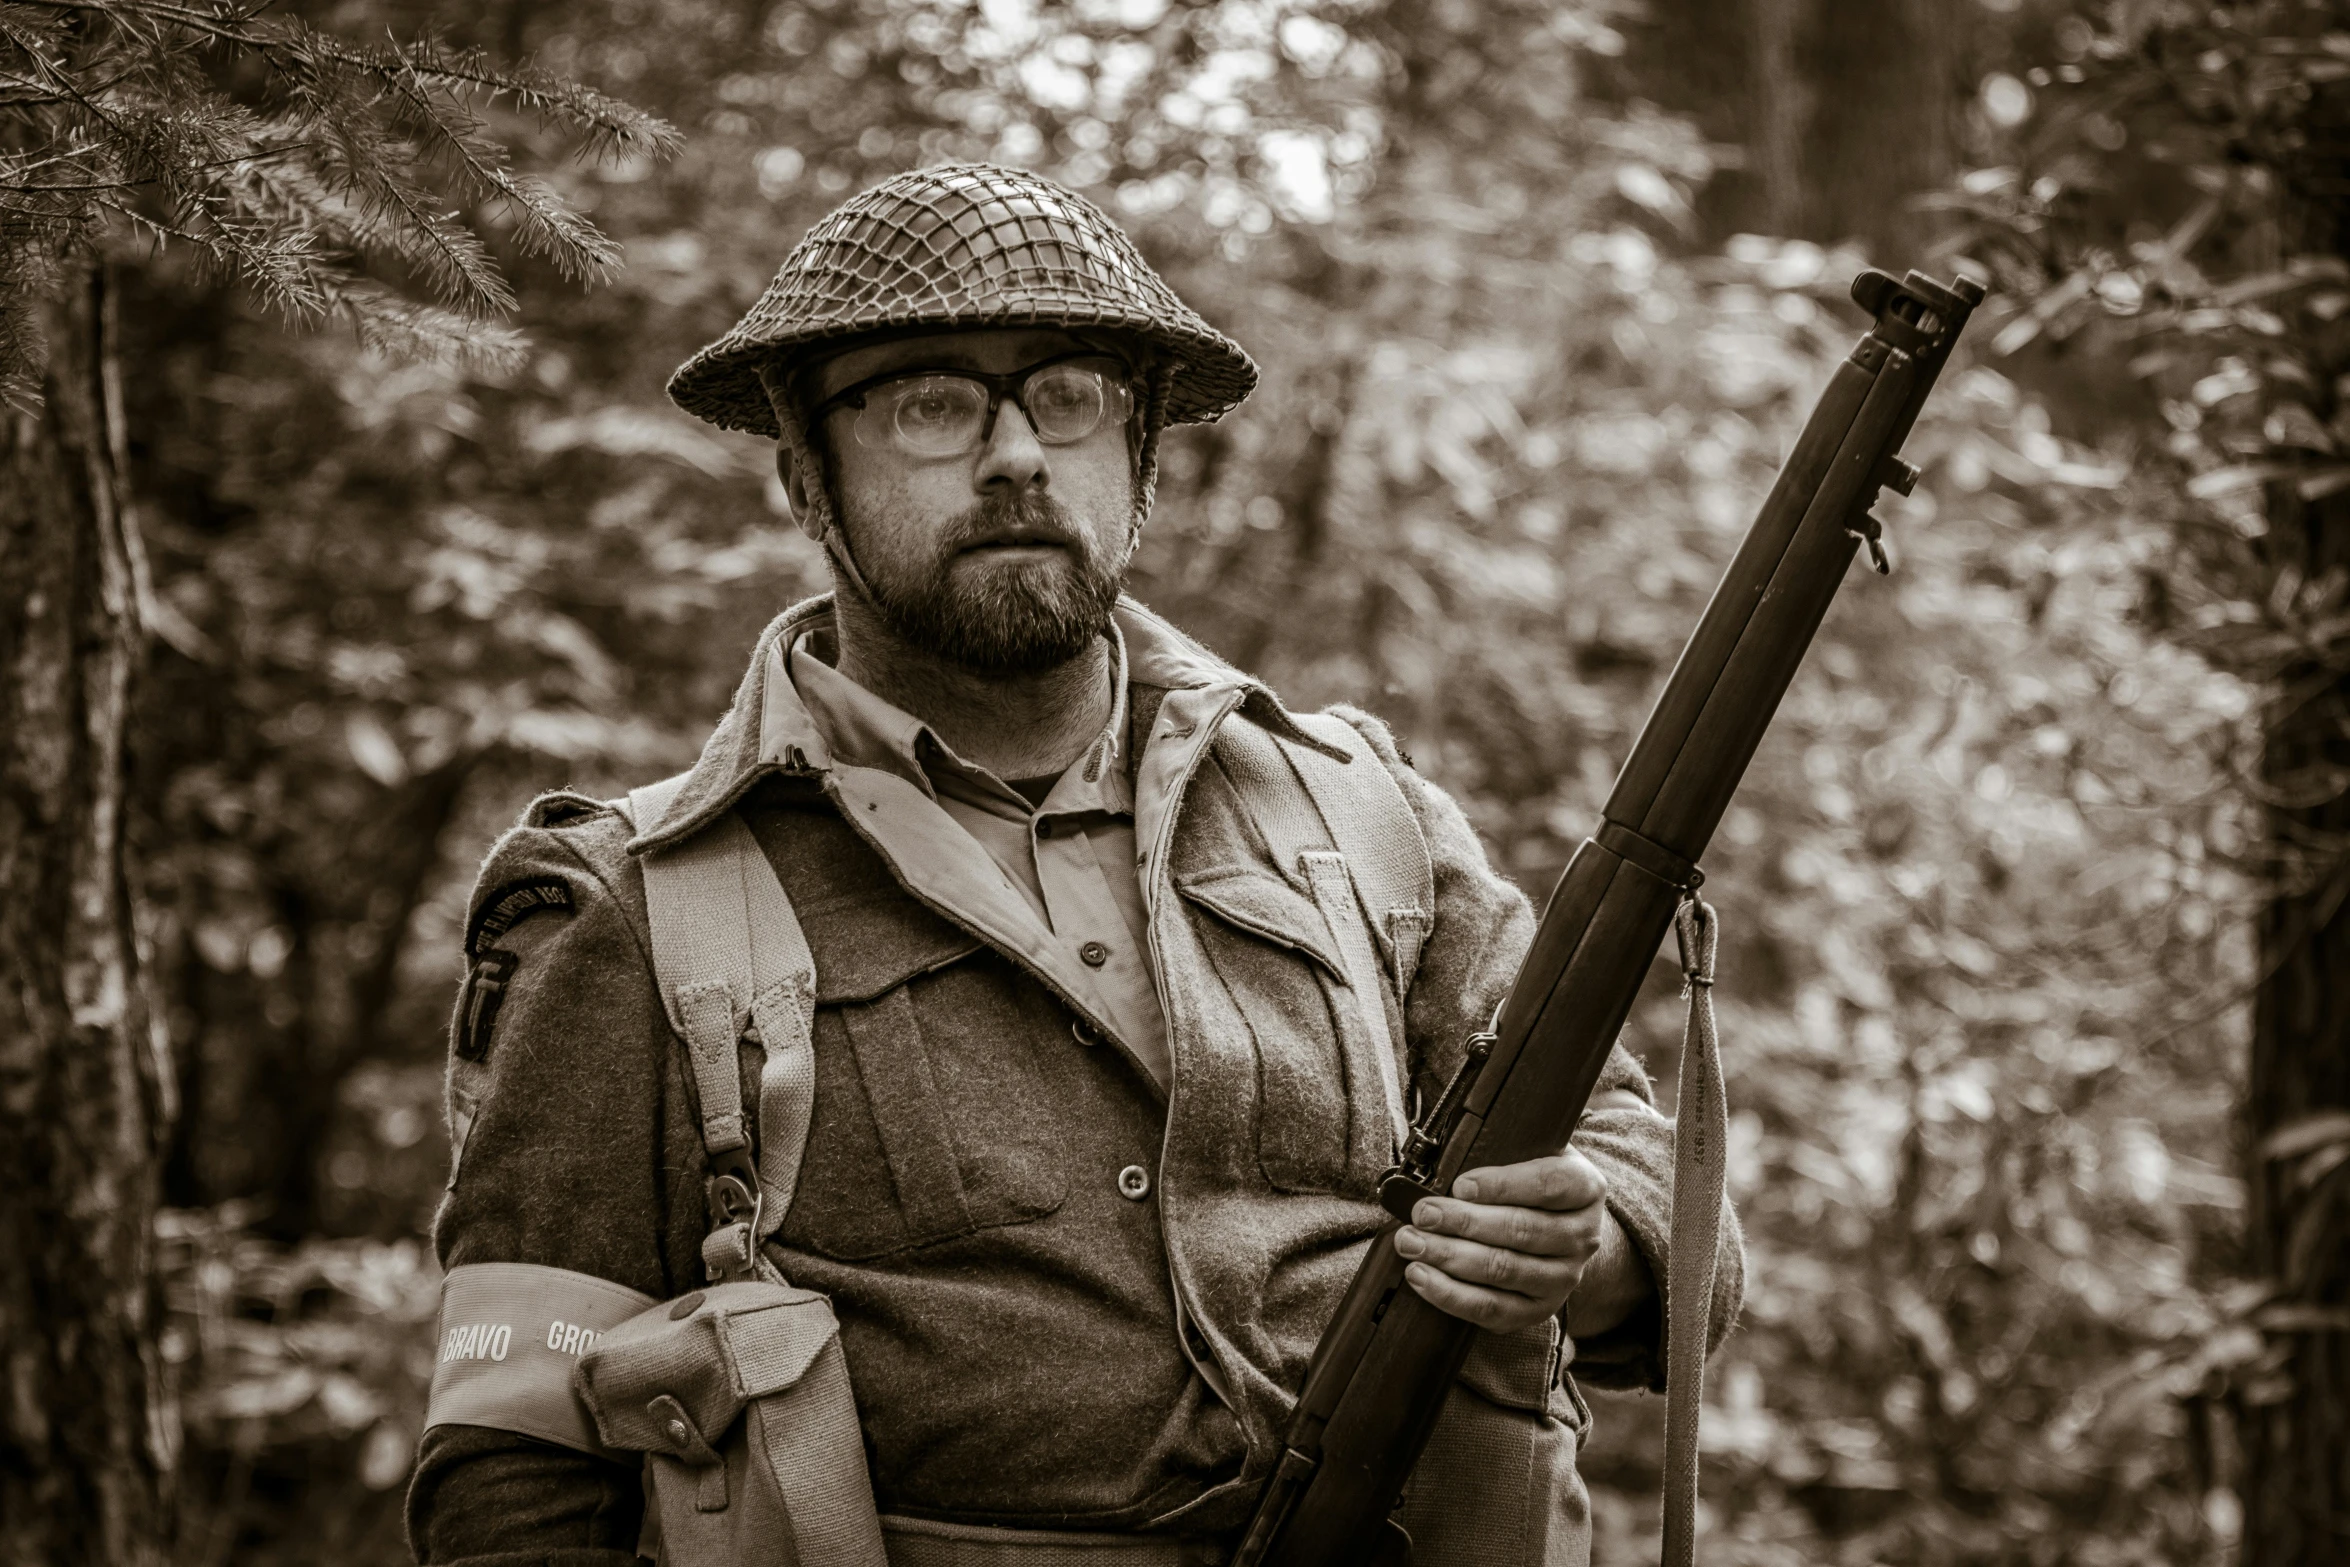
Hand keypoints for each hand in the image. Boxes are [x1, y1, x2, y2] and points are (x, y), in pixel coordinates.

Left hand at [1393, 1147, 1623, 1335]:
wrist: (1560, 1227)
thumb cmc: (1532, 1183)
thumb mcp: (1531, 1153)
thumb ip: (1499, 1151)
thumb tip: (1444, 1164)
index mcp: (1586, 1187)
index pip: (1548, 1184)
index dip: (1502, 1185)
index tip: (1460, 1184)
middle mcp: (1583, 1236)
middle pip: (1521, 1230)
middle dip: (1463, 1221)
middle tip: (1422, 1213)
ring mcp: (1564, 1278)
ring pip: (1503, 1269)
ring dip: (1449, 1256)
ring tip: (1411, 1242)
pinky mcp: (1539, 1310)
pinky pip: (1492, 1308)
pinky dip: (1451, 1294)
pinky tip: (1421, 1275)